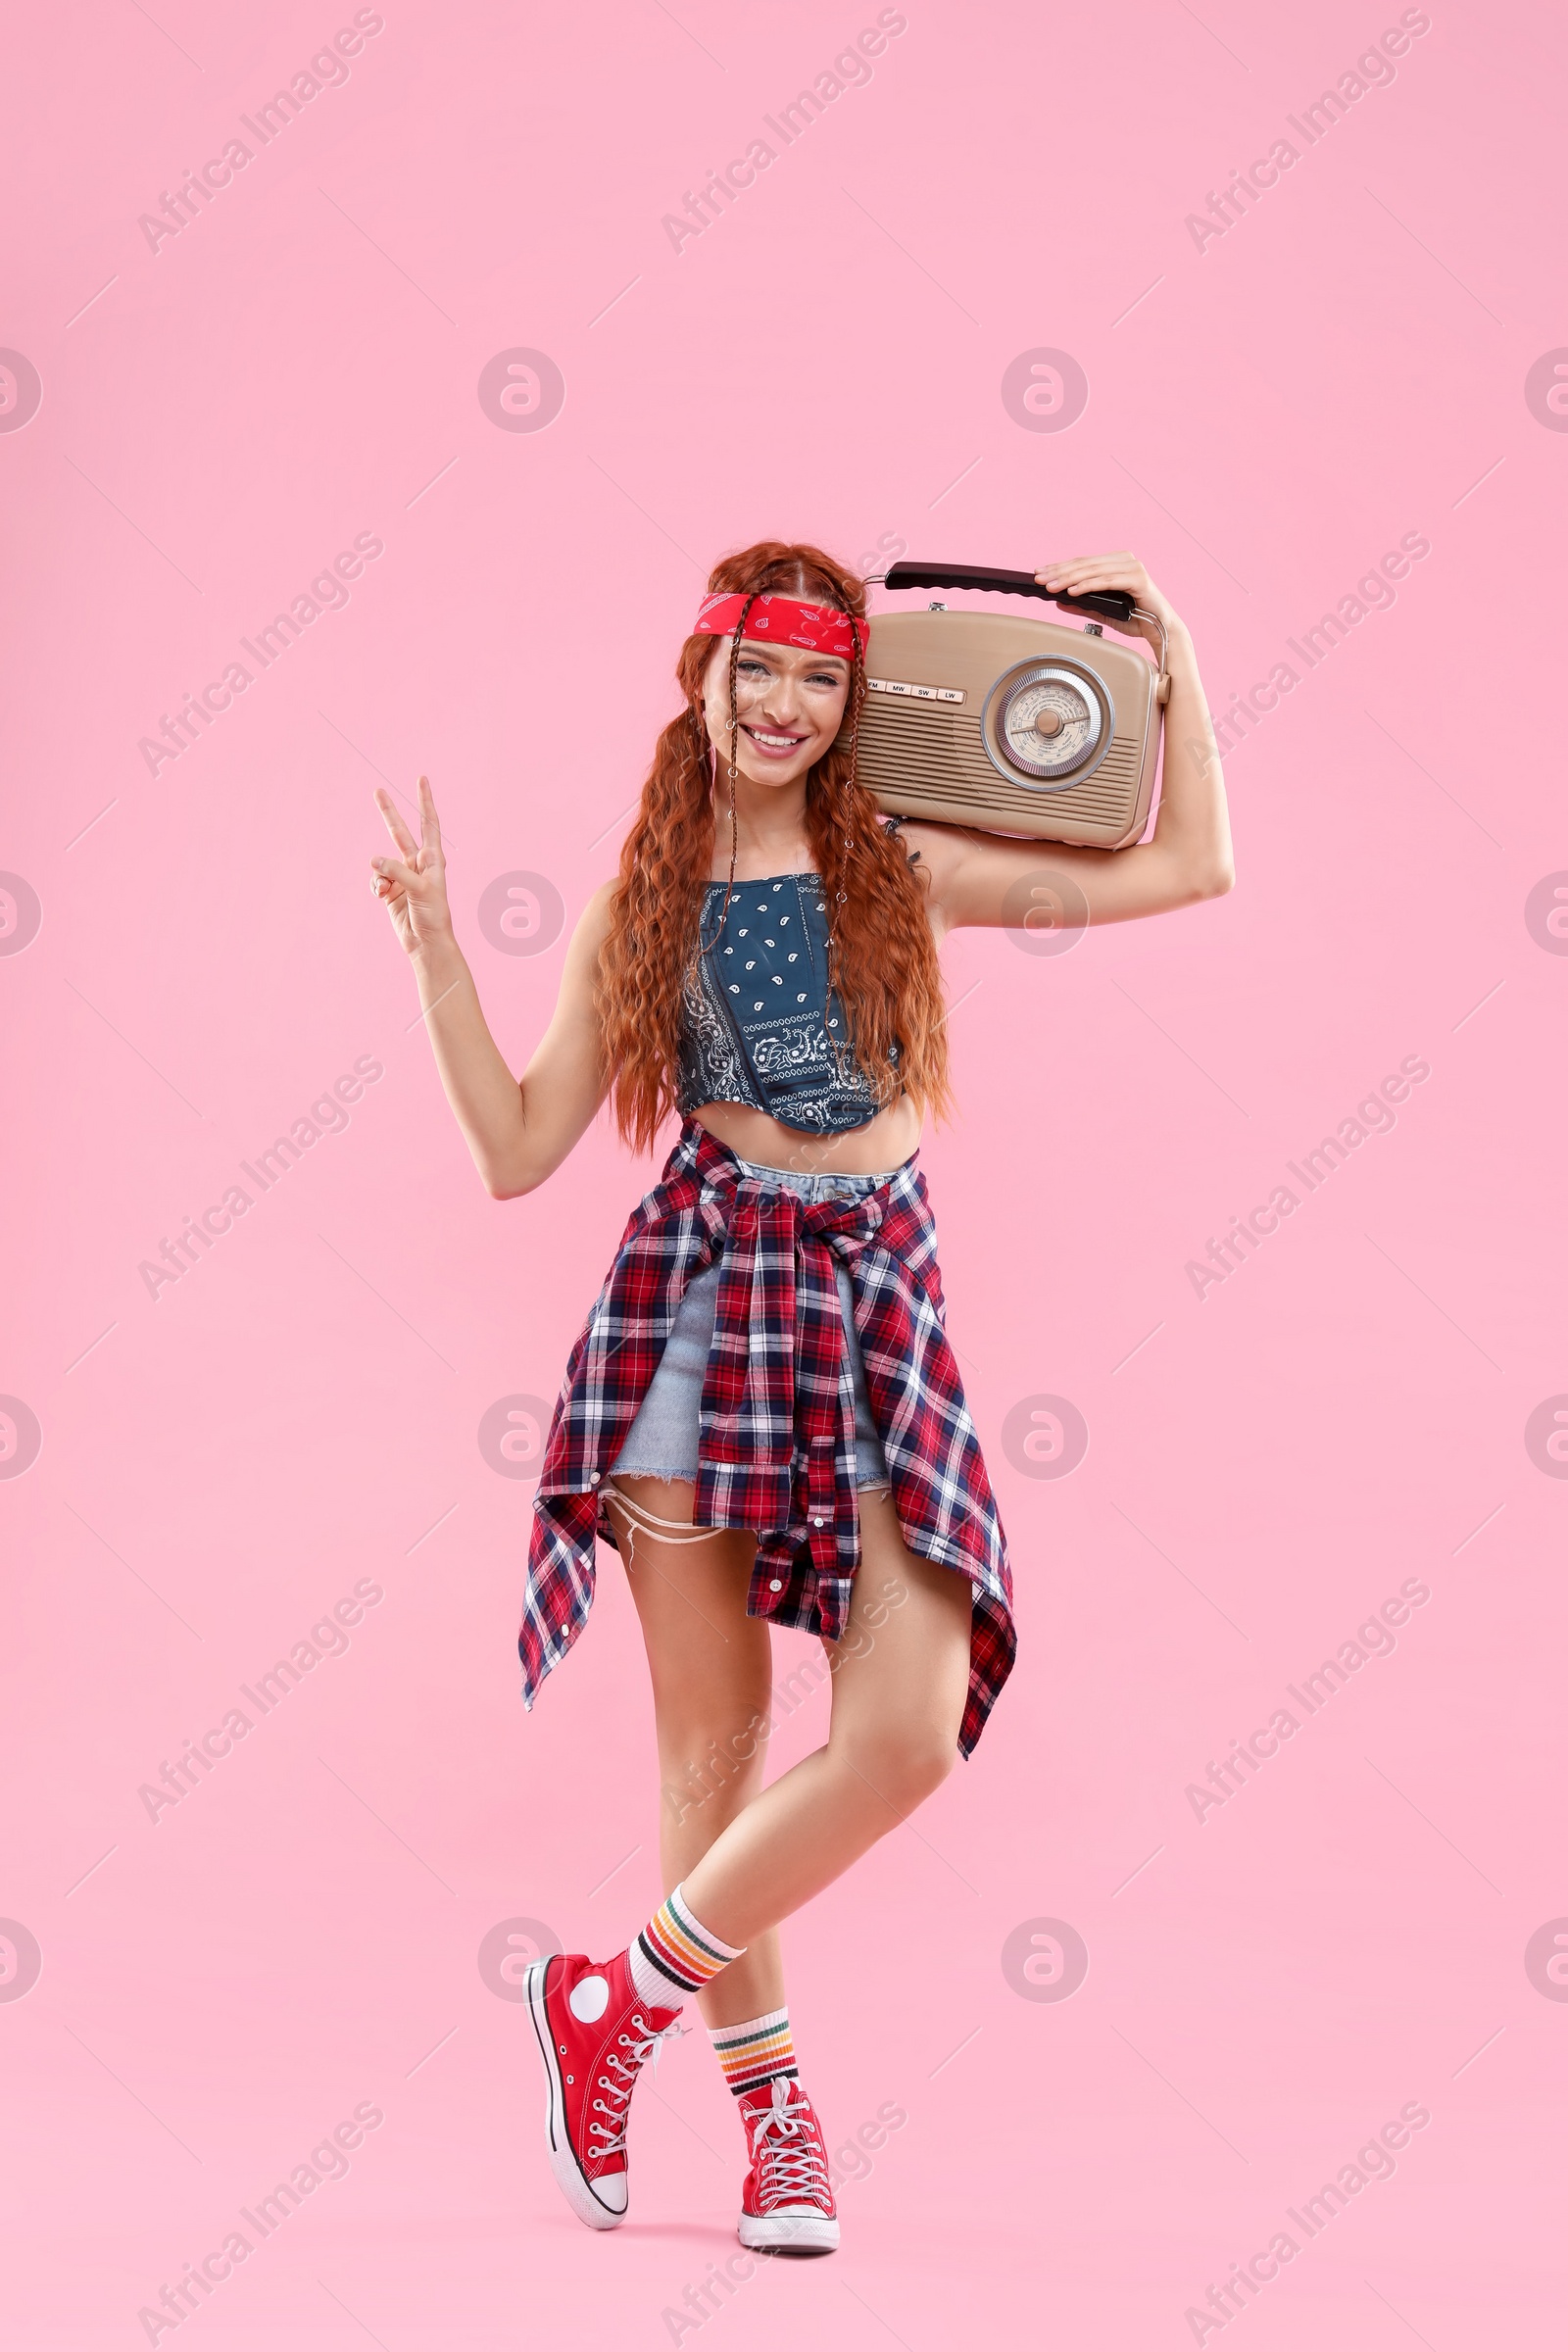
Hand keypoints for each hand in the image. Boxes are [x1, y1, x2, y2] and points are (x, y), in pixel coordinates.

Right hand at [369, 777, 453, 957]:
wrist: (426, 944)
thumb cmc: (433, 916)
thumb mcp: (420, 889)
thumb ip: (396, 871)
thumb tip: (373, 860)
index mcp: (433, 859)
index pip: (429, 823)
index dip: (425, 801)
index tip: (421, 779)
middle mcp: (417, 864)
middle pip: (400, 832)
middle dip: (388, 813)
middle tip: (377, 790)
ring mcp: (402, 876)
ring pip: (381, 862)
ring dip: (379, 874)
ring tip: (385, 889)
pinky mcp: (390, 891)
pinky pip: (375, 880)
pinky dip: (375, 886)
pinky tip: (381, 896)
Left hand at [1034, 551, 1182, 653]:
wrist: (1161, 630)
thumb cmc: (1136, 618)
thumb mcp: (1102, 611)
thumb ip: (1083, 604)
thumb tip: (1059, 600)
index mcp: (1116, 562)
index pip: (1082, 563)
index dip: (1059, 567)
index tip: (1040, 573)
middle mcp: (1124, 560)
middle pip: (1085, 564)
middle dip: (1059, 572)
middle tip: (1040, 579)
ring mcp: (1132, 567)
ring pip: (1093, 571)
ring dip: (1069, 578)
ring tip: (1052, 586)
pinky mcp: (1138, 579)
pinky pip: (1106, 581)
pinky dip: (1088, 585)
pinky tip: (1072, 591)